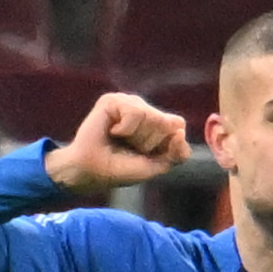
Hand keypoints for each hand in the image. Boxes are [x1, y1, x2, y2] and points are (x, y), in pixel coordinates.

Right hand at [47, 90, 189, 194]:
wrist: (92, 171)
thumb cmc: (123, 169)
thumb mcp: (159, 166)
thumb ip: (179, 153)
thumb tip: (180, 131)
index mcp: (158, 123)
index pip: (178, 124)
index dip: (169, 143)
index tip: (149, 154)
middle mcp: (145, 109)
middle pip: (167, 123)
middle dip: (150, 143)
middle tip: (130, 147)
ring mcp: (128, 102)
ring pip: (153, 117)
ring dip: (137, 137)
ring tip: (120, 139)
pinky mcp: (113, 100)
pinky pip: (135, 112)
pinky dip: (126, 129)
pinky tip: (112, 131)